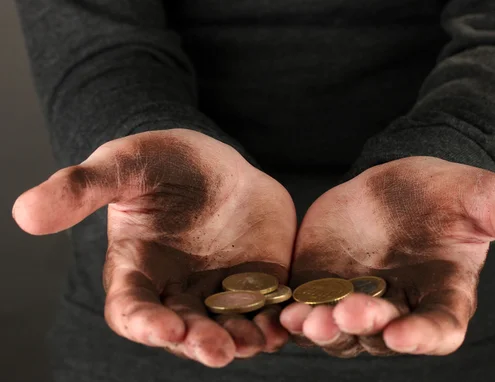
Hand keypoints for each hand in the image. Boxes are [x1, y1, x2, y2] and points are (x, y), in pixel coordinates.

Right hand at [13, 129, 296, 366]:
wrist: (211, 162)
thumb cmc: (158, 163)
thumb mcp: (122, 165)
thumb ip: (81, 188)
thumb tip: (24, 213)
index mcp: (138, 272)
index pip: (132, 309)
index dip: (144, 322)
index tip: (161, 326)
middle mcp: (177, 291)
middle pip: (184, 330)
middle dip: (199, 342)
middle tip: (217, 349)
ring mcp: (220, 289)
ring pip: (228, 326)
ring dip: (242, 338)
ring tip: (256, 341)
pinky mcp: (258, 280)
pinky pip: (267, 308)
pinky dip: (276, 319)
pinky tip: (287, 322)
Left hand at [281, 156, 494, 356]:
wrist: (400, 182)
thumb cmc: (449, 193)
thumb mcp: (487, 198)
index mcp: (442, 298)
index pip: (438, 329)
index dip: (423, 335)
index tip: (406, 334)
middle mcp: (398, 309)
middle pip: (381, 333)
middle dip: (365, 325)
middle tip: (349, 311)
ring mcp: (355, 299)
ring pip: (338, 329)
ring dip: (322, 328)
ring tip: (306, 319)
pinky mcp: (321, 285)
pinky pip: (306, 308)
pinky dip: (292, 314)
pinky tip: (278, 310)